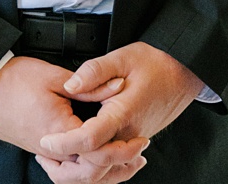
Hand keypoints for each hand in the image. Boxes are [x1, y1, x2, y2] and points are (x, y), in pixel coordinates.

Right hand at [0, 57, 149, 181]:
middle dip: (119, 164)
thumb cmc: (10, 81)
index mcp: (60, 131)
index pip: (99, 153)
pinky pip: (67, 169)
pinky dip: (85, 168)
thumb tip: (118, 87)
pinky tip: (95, 158)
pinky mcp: (40, 150)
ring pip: (80, 175)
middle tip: (139, 151)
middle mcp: (53, 149)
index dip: (123, 149)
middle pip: (92, 172)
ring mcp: (45, 153)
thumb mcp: (53, 76)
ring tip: (125, 159)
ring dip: (104, 170)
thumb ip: (89, 85)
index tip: (140, 139)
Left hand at [38, 43, 199, 163]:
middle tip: (44, 153)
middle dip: (67, 165)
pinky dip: (94, 166)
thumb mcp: (123, 57)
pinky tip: (79, 156)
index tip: (46, 140)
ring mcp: (133, 140)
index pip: (91, 140)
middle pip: (96, 165)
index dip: (65, 143)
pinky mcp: (134, 141)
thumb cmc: (156, 63)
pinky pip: (113, 164)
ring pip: (105, 170)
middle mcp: (129, 134)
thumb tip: (70, 86)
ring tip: (54, 158)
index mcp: (123, 113)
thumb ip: (95, 70)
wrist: (183, 73)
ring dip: (79, 169)